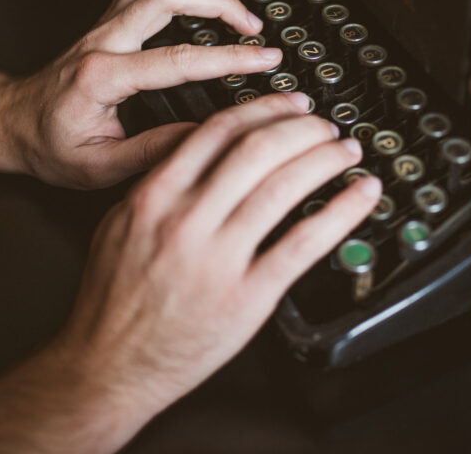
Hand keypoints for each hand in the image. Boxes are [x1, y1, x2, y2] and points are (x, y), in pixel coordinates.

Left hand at [2, 0, 282, 187]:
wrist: (12, 124)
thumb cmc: (49, 146)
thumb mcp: (98, 167)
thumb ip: (151, 152)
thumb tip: (201, 136)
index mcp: (102, 78)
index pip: (178, 60)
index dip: (230, 58)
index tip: (264, 59)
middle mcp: (102, 42)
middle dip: (220, 4)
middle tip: (256, 27)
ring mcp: (102, 27)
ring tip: (237, 10)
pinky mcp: (106, 23)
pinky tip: (200, 1)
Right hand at [46, 93, 381, 450]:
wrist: (108, 365)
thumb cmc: (112, 301)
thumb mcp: (119, 226)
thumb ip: (158, 186)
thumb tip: (200, 153)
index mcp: (155, 196)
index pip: (218, 131)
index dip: (264, 109)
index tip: (289, 104)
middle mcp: (187, 220)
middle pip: (258, 150)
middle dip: (302, 128)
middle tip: (325, 125)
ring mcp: (218, 258)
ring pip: (284, 186)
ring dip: (325, 159)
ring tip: (346, 151)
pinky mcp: (247, 296)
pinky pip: (303, 243)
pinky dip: (340, 212)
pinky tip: (361, 195)